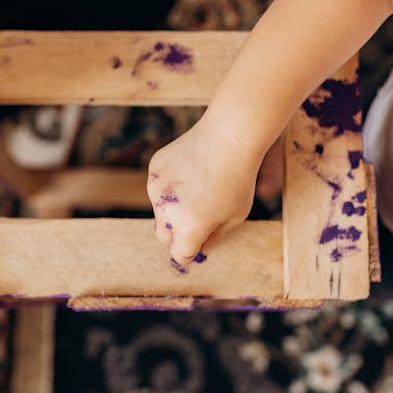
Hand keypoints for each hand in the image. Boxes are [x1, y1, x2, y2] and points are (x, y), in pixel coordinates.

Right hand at [147, 114, 262, 266]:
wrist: (228, 137)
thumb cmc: (238, 179)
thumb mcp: (235, 216)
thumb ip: (214, 238)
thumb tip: (200, 251)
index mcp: (190, 229)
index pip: (180, 255)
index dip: (190, 253)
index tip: (197, 246)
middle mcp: (167, 213)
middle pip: (164, 237)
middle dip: (177, 235)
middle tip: (196, 221)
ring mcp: (156, 191)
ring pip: (160, 212)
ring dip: (173, 209)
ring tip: (198, 188)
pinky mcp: (153, 171)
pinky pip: (159, 189)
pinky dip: (170, 188)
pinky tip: (190, 172)